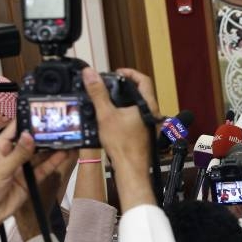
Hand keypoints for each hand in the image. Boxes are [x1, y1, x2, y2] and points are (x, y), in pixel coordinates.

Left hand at [0, 123, 67, 241]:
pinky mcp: (29, 180)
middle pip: (30, 141)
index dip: (28, 121)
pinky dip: (53, 163)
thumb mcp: (1, 167)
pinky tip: (63, 155)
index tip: (42, 113)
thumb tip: (30, 136)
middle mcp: (11, 155)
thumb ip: (19, 153)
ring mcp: (21, 168)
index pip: (15, 129)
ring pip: (39, 155)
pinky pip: (43, 169)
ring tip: (66, 139)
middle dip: (44, 135)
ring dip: (51, 149)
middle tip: (60, 127)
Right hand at [83, 68, 154, 210]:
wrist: (130, 169)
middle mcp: (151, 113)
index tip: (117, 72)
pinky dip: (125, 111)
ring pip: (138, 104)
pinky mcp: (144, 132)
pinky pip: (135, 116)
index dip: (130, 72)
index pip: (143, 79)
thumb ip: (98, 93)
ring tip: (108, 99)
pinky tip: (112, 116)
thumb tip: (90, 74)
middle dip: (124, 85)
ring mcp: (149, 123)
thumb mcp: (105, 115)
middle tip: (109, 84)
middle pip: (141, 91)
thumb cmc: (123, 146)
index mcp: (147, 105)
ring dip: (124, 99)